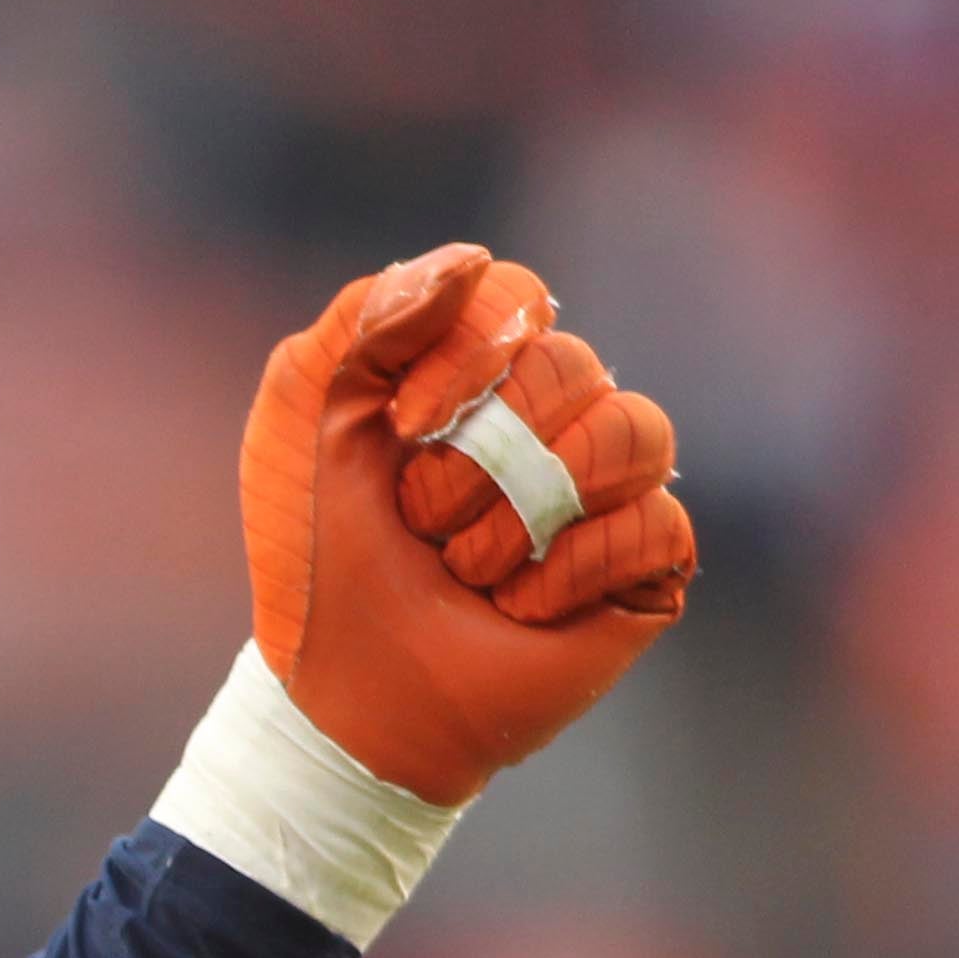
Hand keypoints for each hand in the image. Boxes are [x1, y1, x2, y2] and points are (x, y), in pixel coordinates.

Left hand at [242, 243, 695, 803]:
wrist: (344, 692)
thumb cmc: (319, 556)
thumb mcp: (304, 420)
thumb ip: (365, 320)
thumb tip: (473, 265)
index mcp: (482, 370)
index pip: (519, 300)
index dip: (466, 358)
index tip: (401, 427)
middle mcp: (557, 415)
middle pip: (572, 368)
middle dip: (476, 460)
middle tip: (423, 524)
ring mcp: (611, 487)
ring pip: (633, 434)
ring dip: (522, 514)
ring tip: (468, 568)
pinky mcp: (648, 562)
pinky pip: (653, 524)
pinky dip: (565, 574)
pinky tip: (519, 608)